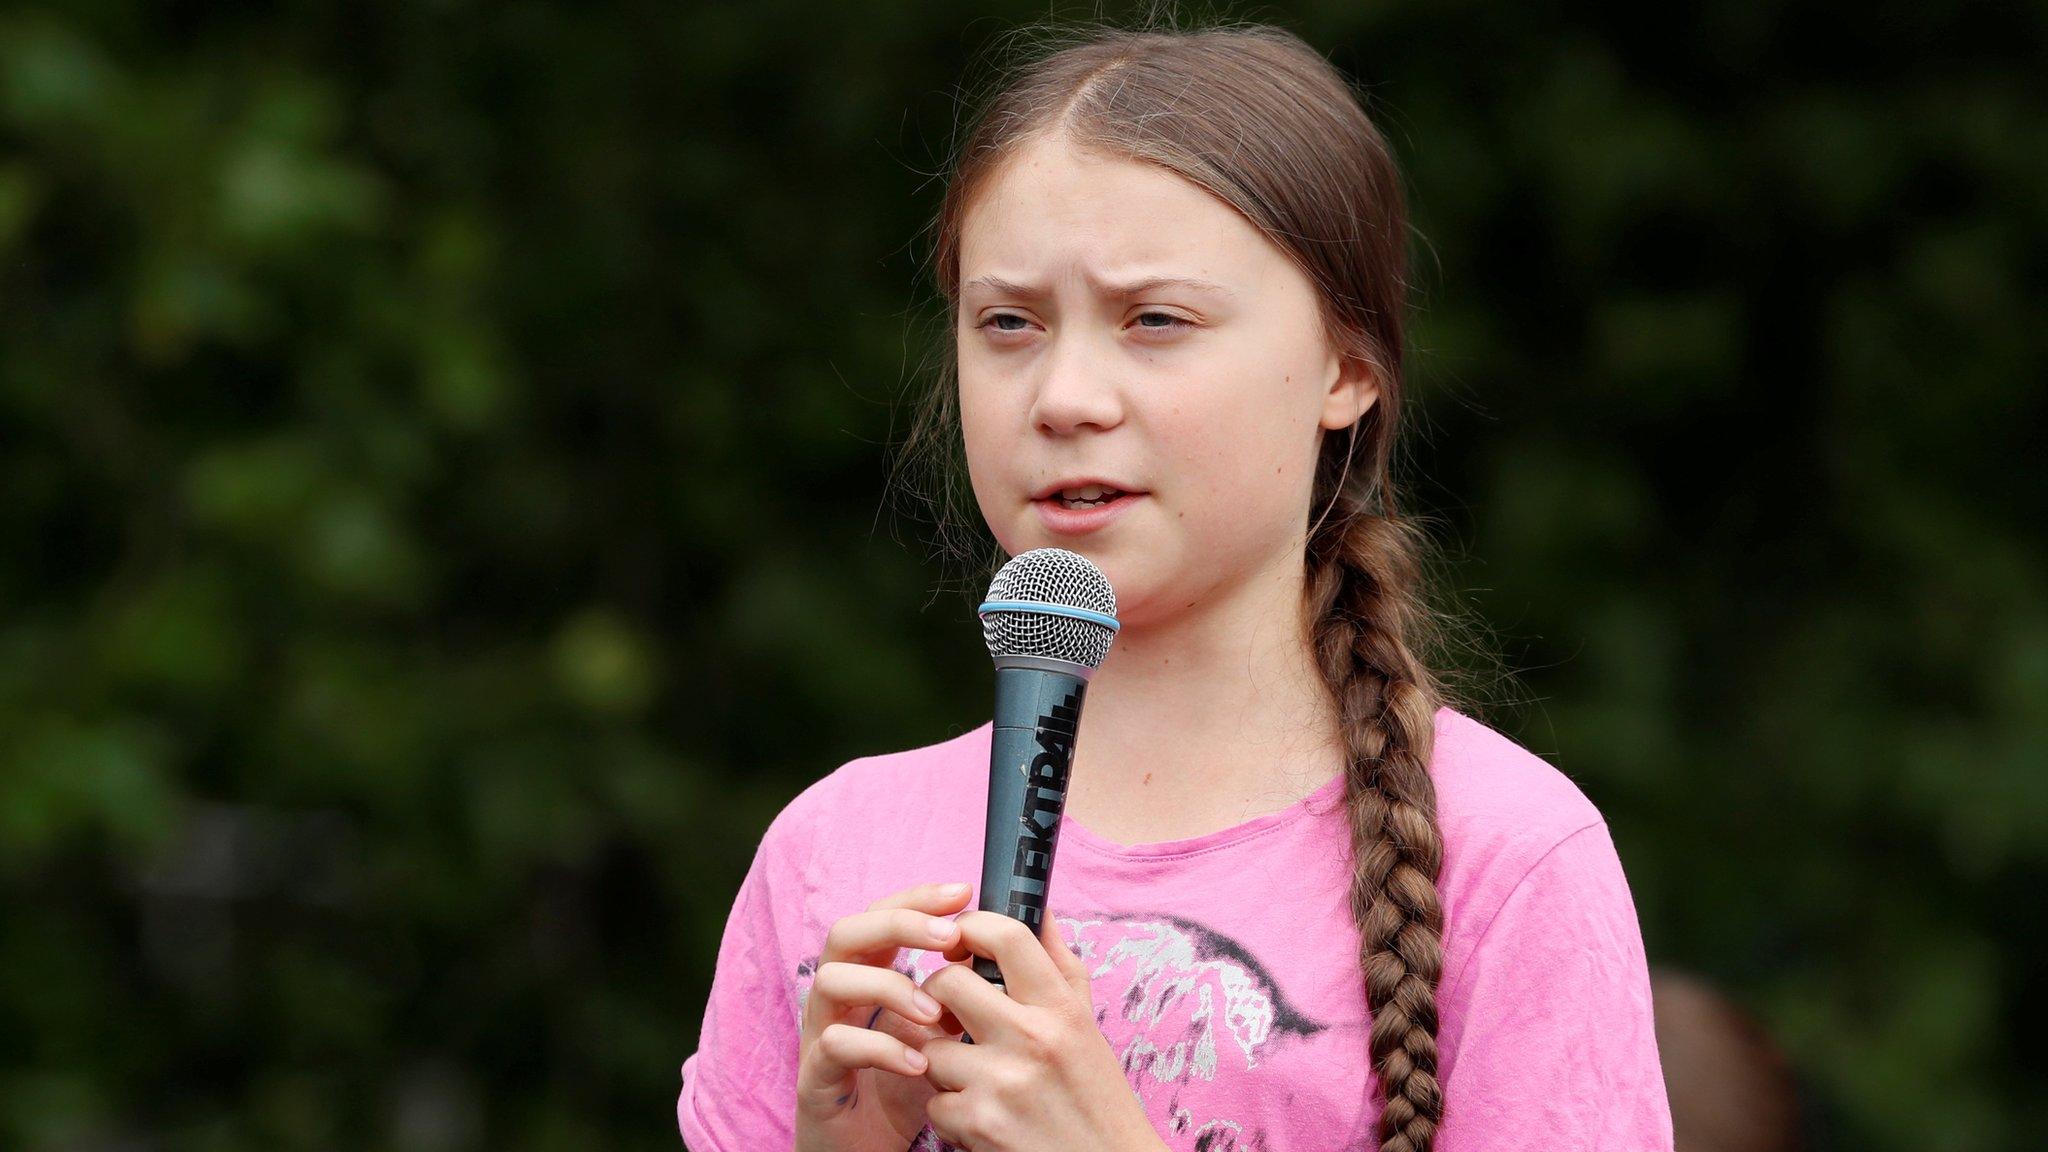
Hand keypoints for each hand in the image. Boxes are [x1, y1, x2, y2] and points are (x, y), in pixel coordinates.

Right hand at [794, 882, 973, 1151]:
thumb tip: (1013, 950)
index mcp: (868, 976)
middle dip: (898, 924)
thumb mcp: (941, 1036)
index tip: (963, 893)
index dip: (918, 898)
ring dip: (887, 986)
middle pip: (847, 932)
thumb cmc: (907, 1089)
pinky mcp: (814, 1078)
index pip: (883, 914)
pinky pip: (834, 1045)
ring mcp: (819, 1034)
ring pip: (831, 980)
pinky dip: (877, 1047)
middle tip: (948, 937)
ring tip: (935, 1013)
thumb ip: (964, 995)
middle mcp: (838, 997)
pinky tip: (917, 1062)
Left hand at [916, 909, 1165, 1151]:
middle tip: (951, 1012)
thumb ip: (1057, 962)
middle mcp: (1032, 1037)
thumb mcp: (1084, 1021)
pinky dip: (950, 1111)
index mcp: (1061, 1007)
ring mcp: (1002, 1082)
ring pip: (930, 1047)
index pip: (1007, 936)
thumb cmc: (1095, 1092)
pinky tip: (980, 1114)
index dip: (972, 927)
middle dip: (939, 997)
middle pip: (947, 983)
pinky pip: (934, 1101)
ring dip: (942, 1062)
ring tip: (973, 1074)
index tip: (960, 938)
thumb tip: (1038, 904)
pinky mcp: (979, 1125)